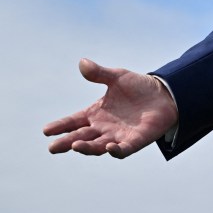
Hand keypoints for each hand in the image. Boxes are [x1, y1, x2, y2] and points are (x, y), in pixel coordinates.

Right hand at [43, 58, 178, 158]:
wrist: (166, 94)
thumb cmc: (139, 87)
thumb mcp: (118, 77)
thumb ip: (99, 73)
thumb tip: (82, 62)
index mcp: (96, 113)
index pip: (73, 121)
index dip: (60, 126)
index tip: (46, 130)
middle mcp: (104, 127)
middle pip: (81, 137)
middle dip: (67, 143)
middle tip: (53, 147)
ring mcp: (118, 136)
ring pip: (98, 146)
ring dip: (87, 148)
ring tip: (75, 145)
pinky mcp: (135, 141)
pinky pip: (123, 150)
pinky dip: (116, 150)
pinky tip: (109, 147)